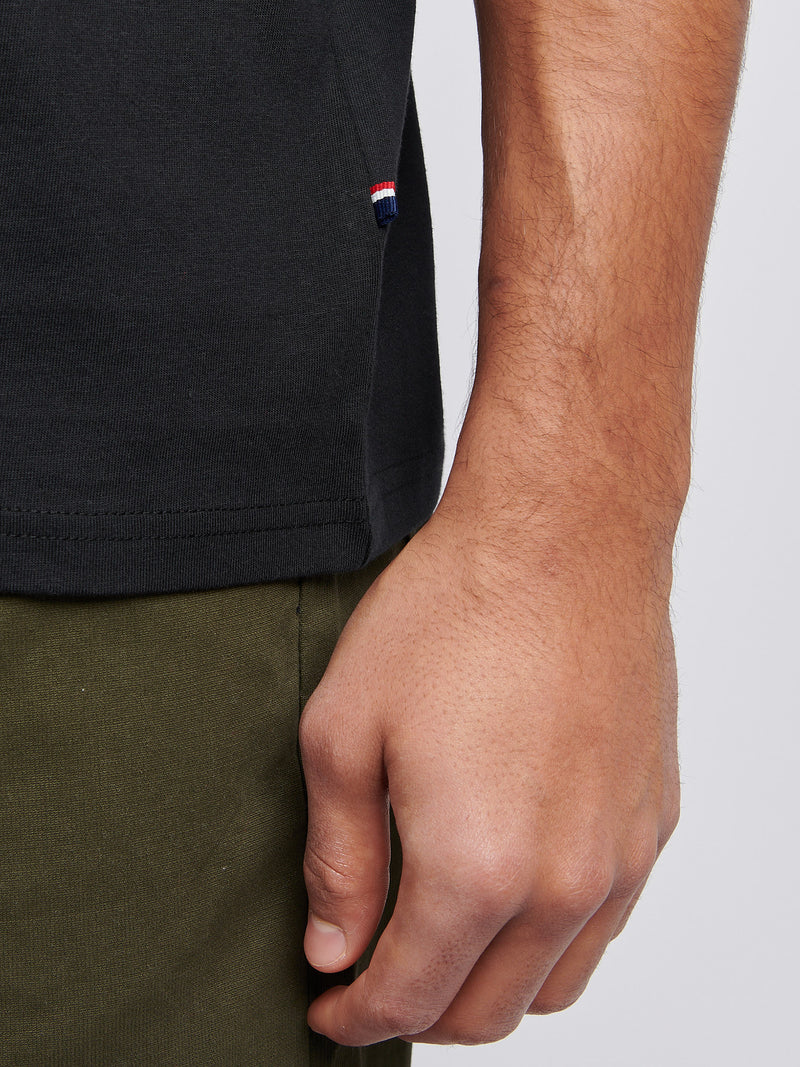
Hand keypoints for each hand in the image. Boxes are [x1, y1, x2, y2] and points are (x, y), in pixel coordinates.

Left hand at [299, 506, 679, 1044]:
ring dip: (489, 988)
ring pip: (553, 986)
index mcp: (477, 868)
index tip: (330, 1010)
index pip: (409, 998)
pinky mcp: (651, 821)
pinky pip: (603, 925)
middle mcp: (563, 882)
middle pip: (486, 1013)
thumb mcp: (345, 732)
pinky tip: (512, 891)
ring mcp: (619, 855)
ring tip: (441, 943)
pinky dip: (550, 940)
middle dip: (418, 1014)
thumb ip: (338, 861)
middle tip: (374, 978)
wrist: (560, 537)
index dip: (357, 1018)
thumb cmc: (455, 613)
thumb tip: (334, 946)